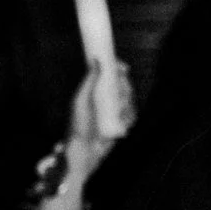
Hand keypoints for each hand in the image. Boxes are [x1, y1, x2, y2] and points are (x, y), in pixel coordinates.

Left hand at [66, 58, 134, 174]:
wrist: (84, 150)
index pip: (111, 76)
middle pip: (123, 86)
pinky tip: (122, 120)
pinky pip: (132, 115)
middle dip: (124, 87)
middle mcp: (106, 101)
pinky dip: (129, 116)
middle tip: (119, 92)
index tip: (122, 67)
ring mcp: (115, 113)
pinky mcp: (122, 124)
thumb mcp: (81, 100)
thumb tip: (96, 60)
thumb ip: (89, 81)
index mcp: (95, 92)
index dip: (119, 69)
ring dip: (126, 103)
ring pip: (130, 100)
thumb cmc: (78, 125)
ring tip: (117, 110)